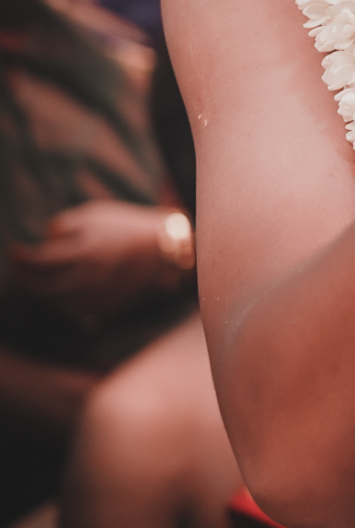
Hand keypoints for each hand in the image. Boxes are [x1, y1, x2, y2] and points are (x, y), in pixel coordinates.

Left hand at [10, 200, 181, 305]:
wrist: (166, 249)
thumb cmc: (127, 226)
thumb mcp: (95, 214)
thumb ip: (64, 225)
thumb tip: (44, 241)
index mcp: (86, 250)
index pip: (40, 260)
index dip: (21, 257)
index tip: (14, 250)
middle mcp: (90, 276)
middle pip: (44, 287)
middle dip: (25, 280)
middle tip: (19, 270)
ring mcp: (100, 293)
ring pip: (58, 304)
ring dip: (41, 295)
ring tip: (35, 284)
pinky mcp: (110, 305)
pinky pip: (77, 313)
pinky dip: (61, 307)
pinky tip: (57, 296)